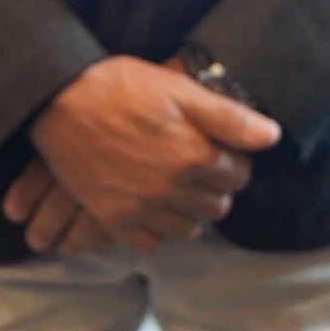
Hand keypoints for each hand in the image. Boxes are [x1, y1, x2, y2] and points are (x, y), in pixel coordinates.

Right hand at [19, 56, 278, 252]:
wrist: (57, 100)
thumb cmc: (119, 87)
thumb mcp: (178, 90)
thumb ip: (228, 116)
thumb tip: (271, 136)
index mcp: (192, 154)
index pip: (239, 175)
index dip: (235, 161)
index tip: (222, 149)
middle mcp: (170, 189)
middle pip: (217, 207)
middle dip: (216, 188)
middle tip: (202, 168)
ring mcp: (141, 208)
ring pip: (189, 230)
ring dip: (191, 212)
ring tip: (180, 188)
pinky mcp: (113, 218)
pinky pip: (151, 243)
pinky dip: (159, 231)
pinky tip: (155, 209)